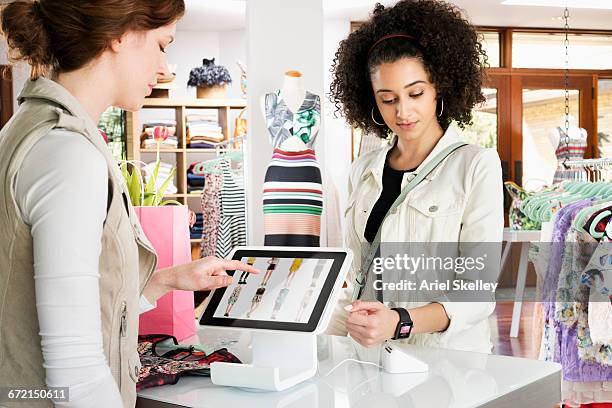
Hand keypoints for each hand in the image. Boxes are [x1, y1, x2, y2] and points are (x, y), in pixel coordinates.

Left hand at [144, 256, 258, 302]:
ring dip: (213, 284)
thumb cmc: (184, 278)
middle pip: (225, 274)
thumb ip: (220, 281)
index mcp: (214, 262)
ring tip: (200, 284)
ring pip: (219, 278)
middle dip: (220, 283)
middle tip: (206, 285)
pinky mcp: (206, 270)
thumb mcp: (204, 283)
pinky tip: (199, 284)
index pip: (235, 264)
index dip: (247, 268)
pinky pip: (213, 279)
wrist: (171, 278)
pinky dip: (209, 284)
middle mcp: (213, 262)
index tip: (256, 270)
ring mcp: (209, 266)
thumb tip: (232, 279)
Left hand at [344, 300, 398, 346]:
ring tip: (365, 322)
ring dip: (355, 325)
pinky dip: (356, 331)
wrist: (394, 326)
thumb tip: (348, 307)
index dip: (353, 312)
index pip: (351, 318)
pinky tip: (364, 328)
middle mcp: (370, 333)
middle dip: (354, 318)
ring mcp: (368, 340)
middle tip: (363, 316)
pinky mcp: (366, 344)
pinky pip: (353, 336)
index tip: (359, 311)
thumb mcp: (375, 305)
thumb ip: (360, 304)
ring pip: (350, 331)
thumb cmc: (385, 316)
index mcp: (372, 322)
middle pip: (349, 324)